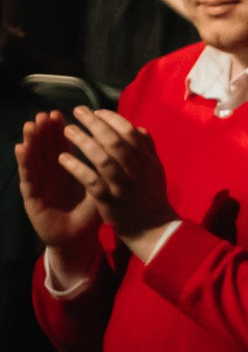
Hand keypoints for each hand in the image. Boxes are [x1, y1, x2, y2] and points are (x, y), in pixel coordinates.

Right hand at [16, 111, 99, 251]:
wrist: (77, 238)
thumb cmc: (89, 213)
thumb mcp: (101, 188)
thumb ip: (106, 169)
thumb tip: (123, 146)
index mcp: (68, 170)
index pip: (64, 145)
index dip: (64, 130)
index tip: (66, 112)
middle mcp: (52, 174)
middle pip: (48, 148)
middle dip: (47, 130)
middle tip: (46, 113)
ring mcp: (41, 184)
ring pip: (35, 158)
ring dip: (32, 140)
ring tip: (30, 124)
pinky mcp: (32, 197)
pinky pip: (29, 177)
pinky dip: (24, 162)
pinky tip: (20, 148)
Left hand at [58, 107, 174, 250]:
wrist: (153, 229)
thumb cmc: (152, 197)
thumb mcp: (155, 170)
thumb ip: (148, 149)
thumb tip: (140, 128)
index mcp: (147, 160)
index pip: (130, 132)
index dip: (112, 119)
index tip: (97, 111)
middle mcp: (137, 170)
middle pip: (115, 141)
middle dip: (95, 123)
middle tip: (78, 111)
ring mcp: (123, 185)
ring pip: (102, 158)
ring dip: (83, 142)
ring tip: (67, 130)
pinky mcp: (110, 200)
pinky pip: (91, 180)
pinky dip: (76, 167)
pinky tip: (62, 158)